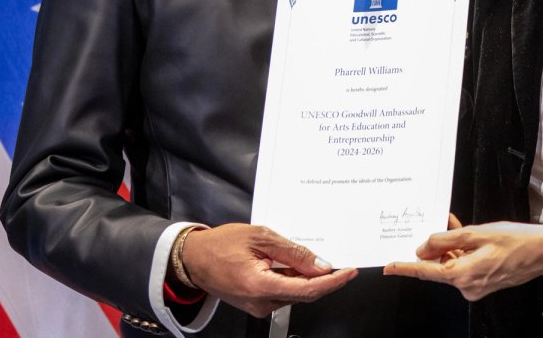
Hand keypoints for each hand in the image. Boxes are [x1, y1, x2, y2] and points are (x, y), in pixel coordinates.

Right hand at [181, 223, 357, 317]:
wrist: (193, 258)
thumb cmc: (220, 245)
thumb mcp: (260, 237)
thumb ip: (293, 252)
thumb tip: (320, 265)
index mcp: (260, 286)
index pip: (307, 290)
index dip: (333, 282)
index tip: (348, 272)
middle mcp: (260, 303)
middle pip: (304, 293)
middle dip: (324, 278)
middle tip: (339, 261)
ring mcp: (258, 306)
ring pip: (295, 293)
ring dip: (306, 277)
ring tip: (305, 255)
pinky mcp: (256, 304)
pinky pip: (283, 293)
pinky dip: (293, 279)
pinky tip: (293, 265)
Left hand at [383, 221, 542, 301]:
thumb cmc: (515, 240)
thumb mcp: (477, 233)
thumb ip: (446, 240)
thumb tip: (423, 248)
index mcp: (463, 276)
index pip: (426, 272)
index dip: (405, 268)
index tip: (388, 266)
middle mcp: (467, 287)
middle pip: (440, 266)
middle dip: (437, 246)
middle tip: (441, 223)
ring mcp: (477, 287)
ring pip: (452, 264)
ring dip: (451, 246)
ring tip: (456, 224)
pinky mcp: (484, 282)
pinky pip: (465, 266)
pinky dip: (462, 252)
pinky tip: (465, 234)